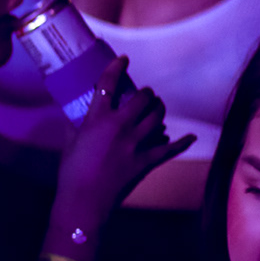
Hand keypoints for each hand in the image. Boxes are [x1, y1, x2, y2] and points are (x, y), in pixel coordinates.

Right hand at [56, 56, 193, 223]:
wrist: (84, 200)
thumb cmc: (71, 171)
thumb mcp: (70, 142)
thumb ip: (77, 126)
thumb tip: (80, 115)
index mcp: (96, 120)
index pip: (107, 86)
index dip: (117, 68)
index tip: (123, 60)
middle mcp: (119, 127)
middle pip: (141, 100)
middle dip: (145, 93)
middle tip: (144, 94)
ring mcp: (136, 145)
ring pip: (157, 118)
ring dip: (159, 110)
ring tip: (157, 107)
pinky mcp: (146, 161)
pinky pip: (169, 149)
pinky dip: (181, 143)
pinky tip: (189, 137)